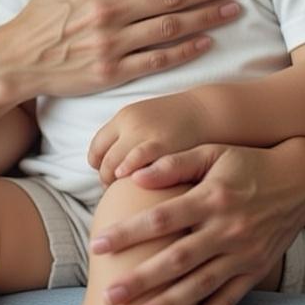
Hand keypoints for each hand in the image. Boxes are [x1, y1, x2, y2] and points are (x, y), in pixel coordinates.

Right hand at [7, 0, 247, 97]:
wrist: (17, 58)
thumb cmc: (43, 12)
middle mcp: (108, 9)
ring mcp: (111, 43)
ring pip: (172, 25)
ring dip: (208, 16)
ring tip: (234, 9)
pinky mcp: (112, 72)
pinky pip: (158, 60)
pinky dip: (186, 50)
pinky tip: (207, 41)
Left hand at [88, 92, 207, 186]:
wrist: (208, 112)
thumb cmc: (178, 121)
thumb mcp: (147, 119)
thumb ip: (128, 136)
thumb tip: (111, 160)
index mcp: (124, 117)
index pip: (96, 147)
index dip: (98, 164)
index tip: (107, 175)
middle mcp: (129, 124)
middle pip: (103, 159)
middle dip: (105, 178)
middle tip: (113, 189)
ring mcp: (143, 135)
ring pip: (113, 167)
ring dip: (114, 183)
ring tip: (123, 192)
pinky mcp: (159, 147)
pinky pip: (132, 166)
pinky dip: (128, 178)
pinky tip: (136, 187)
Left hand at [90, 140, 304, 304]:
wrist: (300, 181)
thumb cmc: (247, 163)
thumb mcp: (212, 152)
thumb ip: (174, 164)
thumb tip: (134, 175)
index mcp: (212, 198)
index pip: (162, 218)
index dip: (129, 232)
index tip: (97, 245)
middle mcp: (228, 229)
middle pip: (177, 259)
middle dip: (141, 280)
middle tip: (108, 297)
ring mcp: (243, 254)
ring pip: (200, 285)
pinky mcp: (255, 270)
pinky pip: (229, 299)